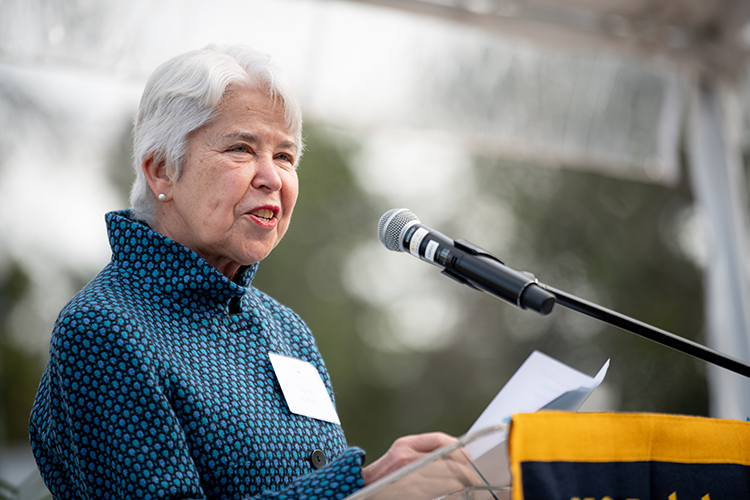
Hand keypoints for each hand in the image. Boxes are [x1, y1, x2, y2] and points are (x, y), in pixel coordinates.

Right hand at [362, 432, 480, 498]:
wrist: (364, 490)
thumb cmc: (386, 474)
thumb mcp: (401, 454)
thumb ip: (424, 450)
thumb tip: (457, 455)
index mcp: (405, 445)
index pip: (439, 441)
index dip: (458, 449)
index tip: (469, 457)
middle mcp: (405, 460)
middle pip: (447, 464)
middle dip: (463, 473)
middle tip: (473, 479)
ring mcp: (407, 479)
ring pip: (445, 482)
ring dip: (459, 487)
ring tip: (466, 489)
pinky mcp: (410, 494)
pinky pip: (437, 494)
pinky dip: (448, 495)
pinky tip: (453, 495)